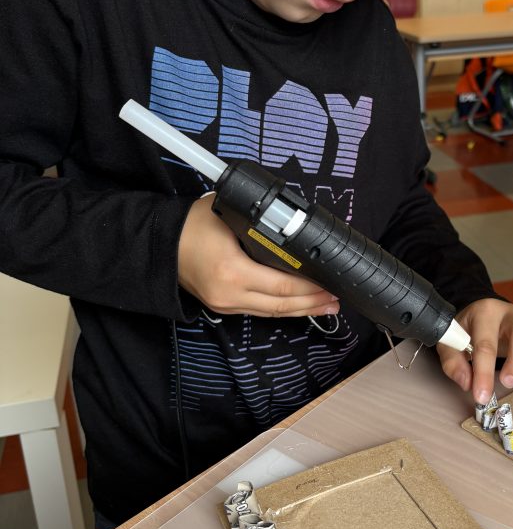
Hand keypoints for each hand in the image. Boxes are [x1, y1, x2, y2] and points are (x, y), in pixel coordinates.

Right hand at [178, 197, 339, 317]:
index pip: (282, 285)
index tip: (331, 283)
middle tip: (337, 299)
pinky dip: (282, 309)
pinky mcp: (224, 307)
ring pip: (272, 313)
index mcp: (232, 271)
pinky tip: (298, 306)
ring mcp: (226, 304)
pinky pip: (260, 311)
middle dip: (312, 304)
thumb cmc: (191, 225)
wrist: (158, 245)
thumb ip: (259, 224)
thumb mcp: (228, 215)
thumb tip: (292, 226)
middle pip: (281, 305)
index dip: (310, 288)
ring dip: (301, 310)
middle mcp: (230, 294)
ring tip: (326, 307)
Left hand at [436, 299, 512, 403]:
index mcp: (485, 313)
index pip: (486, 343)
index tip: (481, 396)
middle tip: (507, 382)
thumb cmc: (467, 330)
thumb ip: (453, 363)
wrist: (481, 313)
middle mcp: (512, 313)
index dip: (484, 373)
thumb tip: (467, 383)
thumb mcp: (450, 343)